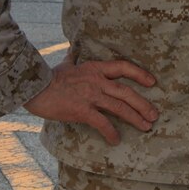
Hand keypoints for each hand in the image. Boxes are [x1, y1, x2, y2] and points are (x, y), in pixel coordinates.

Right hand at [23, 58, 157, 145]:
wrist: (33, 87)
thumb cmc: (48, 76)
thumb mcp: (65, 64)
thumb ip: (73, 58)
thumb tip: (72, 50)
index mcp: (96, 68)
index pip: (124, 67)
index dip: (140, 74)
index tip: (152, 82)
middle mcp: (97, 81)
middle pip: (126, 92)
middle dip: (143, 104)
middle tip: (154, 115)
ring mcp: (91, 96)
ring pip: (119, 107)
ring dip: (135, 117)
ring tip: (146, 126)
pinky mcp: (81, 110)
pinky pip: (101, 122)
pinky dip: (110, 131)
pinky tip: (116, 140)